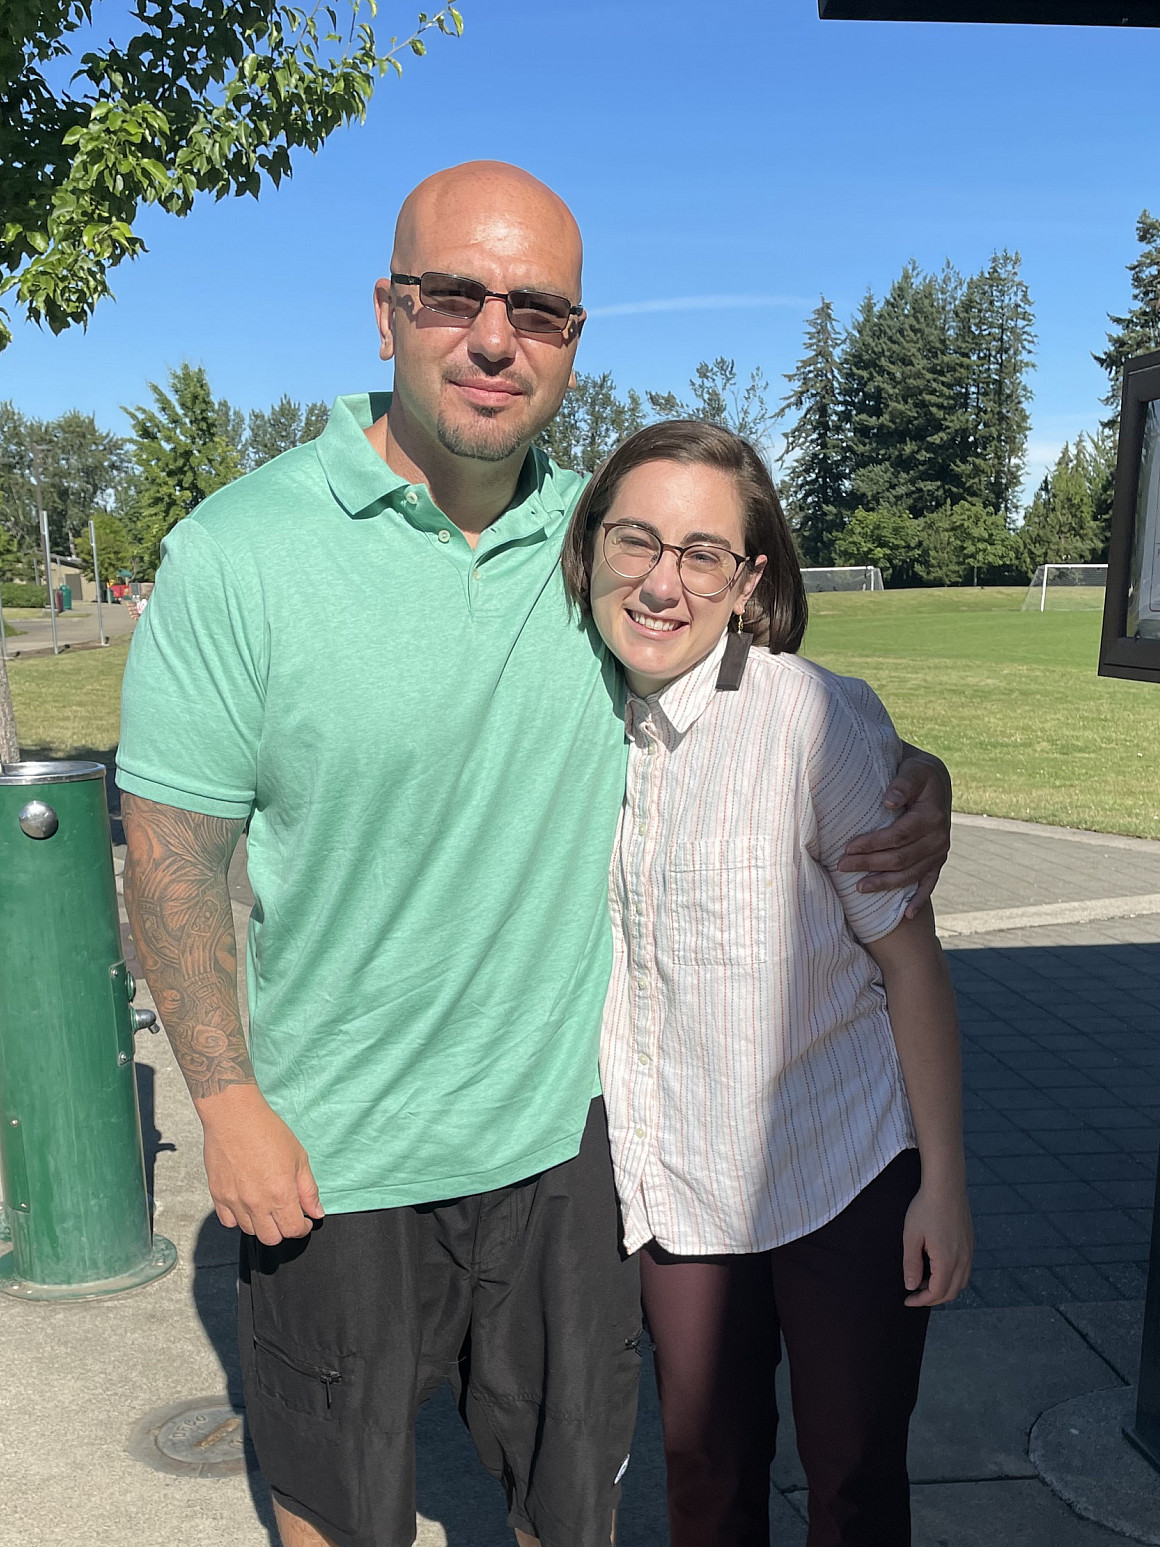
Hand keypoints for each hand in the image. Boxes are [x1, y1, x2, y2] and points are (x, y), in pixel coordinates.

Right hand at [198, 1085, 324, 1244]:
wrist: (235, 1117)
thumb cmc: (268, 1131)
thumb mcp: (299, 1157)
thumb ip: (309, 1190)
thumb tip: (316, 1212)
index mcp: (281, 1194)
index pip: (292, 1230)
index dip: (302, 1227)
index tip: (303, 1221)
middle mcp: (257, 1203)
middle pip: (271, 1238)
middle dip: (283, 1230)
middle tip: (286, 1215)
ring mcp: (235, 1201)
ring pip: (250, 1231)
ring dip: (261, 1224)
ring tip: (267, 1206)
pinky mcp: (218, 1196)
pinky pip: (228, 1221)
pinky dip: (239, 1218)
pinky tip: (247, 1204)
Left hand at [838, 750, 951, 914]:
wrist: (935, 779)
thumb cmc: (916, 772)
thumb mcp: (912, 769)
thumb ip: (902, 784)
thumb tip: (889, 802)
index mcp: (931, 815)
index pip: (898, 836)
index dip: (872, 844)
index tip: (848, 847)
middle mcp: (939, 837)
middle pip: (900, 858)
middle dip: (870, 864)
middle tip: (842, 866)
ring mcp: (940, 852)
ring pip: (910, 875)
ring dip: (885, 884)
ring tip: (859, 889)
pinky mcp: (938, 860)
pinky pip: (930, 883)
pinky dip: (919, 900)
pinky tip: (906, 915)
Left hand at [902, 1179, 973, 1307]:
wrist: (946, 1186)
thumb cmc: (926, 1208)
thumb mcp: (911, 1236)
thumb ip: (911, 1263)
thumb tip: (910, 1286)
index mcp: (947, 1261)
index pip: (937, 1292)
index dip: (921, 1300)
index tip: (907, 1300)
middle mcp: (963, 1260)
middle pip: (951, 1292)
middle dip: (932, 1298)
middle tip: (914, 1293)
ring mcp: (969, 1252)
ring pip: (961, 1283)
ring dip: (943, 1288)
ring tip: (923, 1281)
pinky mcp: (970, 1244)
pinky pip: (964, 1270)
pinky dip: (951, 1277)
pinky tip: (936, 1267)